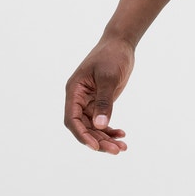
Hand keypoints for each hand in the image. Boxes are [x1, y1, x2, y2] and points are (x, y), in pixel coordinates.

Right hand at [64, 34, 133, 152]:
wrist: (120, 44)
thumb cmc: (112, 56)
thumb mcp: (108, 78)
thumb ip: (104, 101)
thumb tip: (100, 125)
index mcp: (74, 91)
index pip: (72, 119)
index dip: (82, 135)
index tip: (95, 146)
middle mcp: (78, 98)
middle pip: (83, 127)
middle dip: (98, 140)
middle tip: (116, 150)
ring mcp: (88, 101)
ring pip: (93, 127)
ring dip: (105, 138)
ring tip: (122, 147)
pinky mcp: (99, 102)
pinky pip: (101, 121)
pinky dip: (110, 130)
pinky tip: (122, 135)